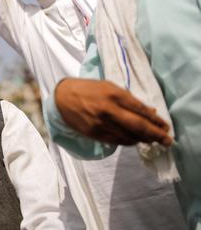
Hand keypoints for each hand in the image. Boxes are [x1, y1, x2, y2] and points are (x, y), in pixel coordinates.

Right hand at [55, 78, 172, 145]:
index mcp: (114, 94)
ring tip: (150, 140)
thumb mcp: (110, 87)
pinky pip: (116, 141)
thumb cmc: (88, 89)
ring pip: (128, 137)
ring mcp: (100, 123)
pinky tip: (133, 140)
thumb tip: (150, 113)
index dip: (156, 121)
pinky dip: (128, 142)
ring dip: (142, 140)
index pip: (141, 111)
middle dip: (155, 135)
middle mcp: (108, 110)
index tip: (166, 127)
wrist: (62, 97)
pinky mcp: (94, 133)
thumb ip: (129, 99)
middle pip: (138, 126)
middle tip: (166, 141)